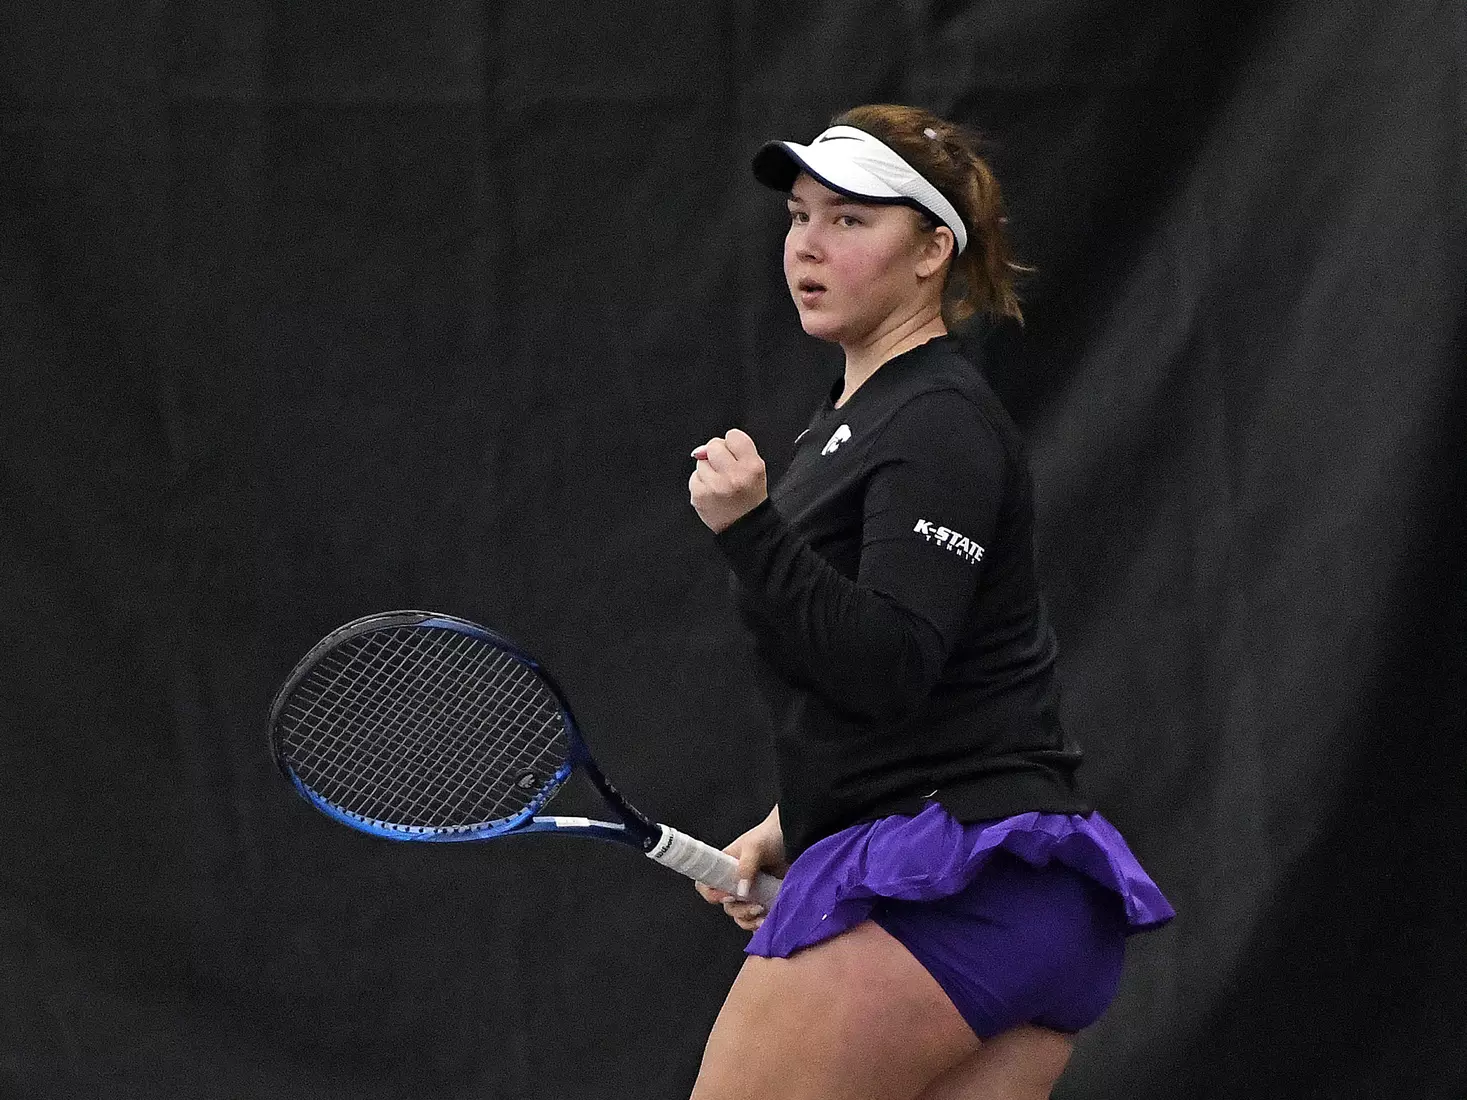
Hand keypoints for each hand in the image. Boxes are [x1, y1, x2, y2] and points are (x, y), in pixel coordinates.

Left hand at [689, 428, 766, 533]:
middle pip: (713, 446)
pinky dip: (700, 484)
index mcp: (752, 467)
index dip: (731, 444)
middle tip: (724, 470)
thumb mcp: (756, 470)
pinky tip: (712, 493)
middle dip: (716, 455)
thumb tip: (704, 448)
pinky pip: (694, 477)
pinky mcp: (700, 496)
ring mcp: (715, 486)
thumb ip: (737, 451)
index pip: (733, 436)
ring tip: (719, 485)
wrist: (744, 527)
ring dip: (708, 471)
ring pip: (701, 462)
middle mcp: (734, 475)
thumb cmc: (749, 497)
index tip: (734, 455)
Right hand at [695, 806, 787, 931]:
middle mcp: (734, 882)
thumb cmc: (770, 836)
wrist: (795, 838)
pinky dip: (759, 924)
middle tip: (755, 907)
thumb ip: (746, 867)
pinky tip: (768, 921)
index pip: (706, 885)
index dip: (712, 895)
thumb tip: (741, 891)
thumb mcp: (755, 847)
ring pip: (740, 915)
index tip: (728, 897)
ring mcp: (750, 893)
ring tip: (763, 917)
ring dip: (748, 920)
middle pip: (726, 906)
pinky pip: (755, 919)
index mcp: (725, 867)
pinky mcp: (764, 900)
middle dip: (739, 910)